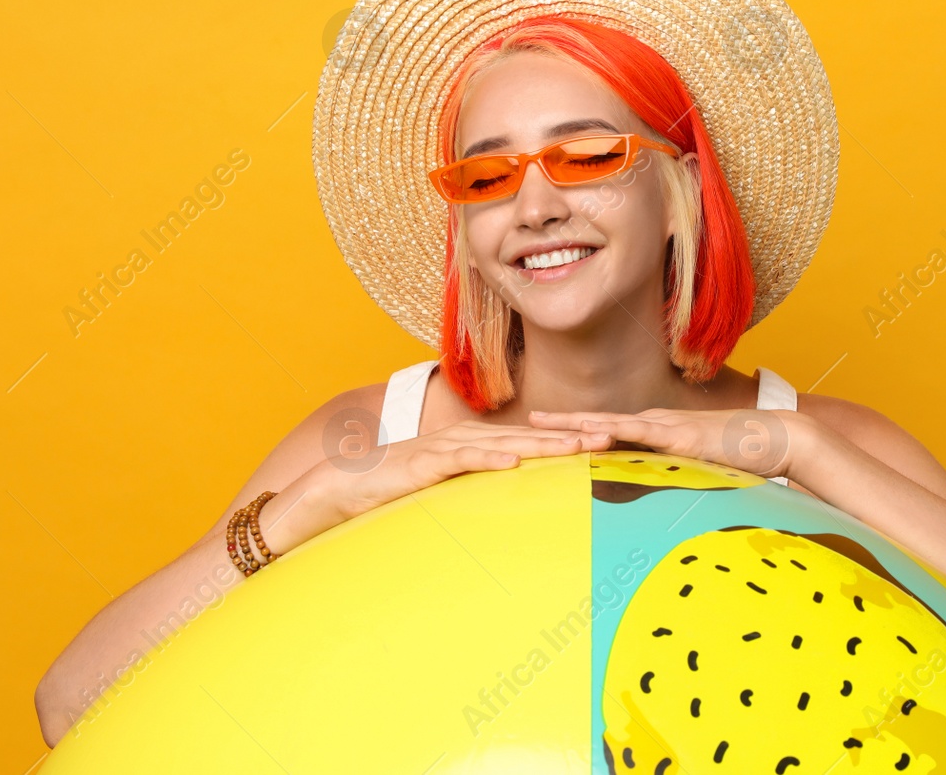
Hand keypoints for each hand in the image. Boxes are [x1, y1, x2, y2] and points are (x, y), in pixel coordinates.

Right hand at [303, 419, 614, 525]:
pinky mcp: (419, 463)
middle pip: (524, 436)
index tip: (602, 445)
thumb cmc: (388, 496)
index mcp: (468, 449)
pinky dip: (486, 458)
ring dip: (540, 442)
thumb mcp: (440, 499)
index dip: (564, 441)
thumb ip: (471, 498)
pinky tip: (513, 460)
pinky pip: (458, 459)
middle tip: (611, 436)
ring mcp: (440, 448)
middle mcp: (460, 442)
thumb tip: (506, 510)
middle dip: (568, 436)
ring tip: (577, 444)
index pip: (526, 442)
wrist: (334, 490)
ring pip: (500, 442)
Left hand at [527, 407, 815, 479]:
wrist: (780, 439)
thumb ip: (678, 483)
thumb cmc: (744, 459)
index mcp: (658, 434)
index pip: (608, 432)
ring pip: (611, 424)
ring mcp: (667, 428)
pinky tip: (590, 434)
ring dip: (575, 424)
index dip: (575, 430)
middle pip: (598, 422)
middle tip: (525, 421)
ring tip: (540, 423)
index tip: (545, 432)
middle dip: (561, 422)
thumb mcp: (701, 473)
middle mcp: (656, 425)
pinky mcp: (682, 437)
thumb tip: (659, 504)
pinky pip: (642, 435)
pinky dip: (615, 434)